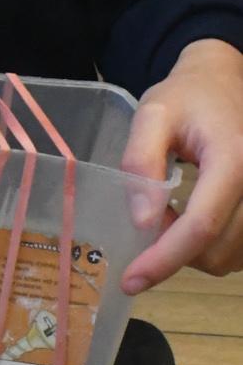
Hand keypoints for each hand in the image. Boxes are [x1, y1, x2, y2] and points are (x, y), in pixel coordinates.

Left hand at [122, 38, 242, 293]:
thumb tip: (142, 222)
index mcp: (235, 159)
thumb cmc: (186, 97)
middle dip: (174, 251)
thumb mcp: (152, 115)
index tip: (131, 281)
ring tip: (168, 215)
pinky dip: (212, 247)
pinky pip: (242, 250)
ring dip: (193, 251)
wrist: (225, 83)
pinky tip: (191, 220)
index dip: (165, 259)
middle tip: (146, 219)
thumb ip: (142, 162)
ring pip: (233, 257)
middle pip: (218, 248)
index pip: (203, 225)